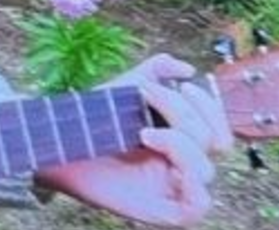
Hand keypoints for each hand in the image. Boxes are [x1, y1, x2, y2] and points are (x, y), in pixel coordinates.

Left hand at [35, 54, 233, 225]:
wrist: (59, 141)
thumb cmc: (93, 120)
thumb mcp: (127, 87)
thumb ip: (157, 70)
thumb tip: (188, 68)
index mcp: (181, 141)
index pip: (219, 130)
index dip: (210, 107)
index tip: (184, 85)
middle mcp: (181, 166)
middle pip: (212, 142)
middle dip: (182, 110)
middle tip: (144, 92)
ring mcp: (172, 188)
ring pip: (206, 169)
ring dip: (179, 141)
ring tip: (141, 130)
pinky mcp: (160, 210)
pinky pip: (197, 206)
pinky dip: (191, 182)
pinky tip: (160, 154)